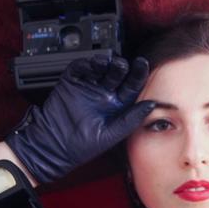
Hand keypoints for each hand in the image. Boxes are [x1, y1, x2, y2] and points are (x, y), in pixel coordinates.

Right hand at [6, 55, 154, 182]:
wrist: (56, 146)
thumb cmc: (85, 145)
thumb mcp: (112, 134)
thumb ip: (132, 119)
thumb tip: (152, 105)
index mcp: (118, 105)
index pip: (132, 86)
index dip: (138, 75)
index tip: (142, 64)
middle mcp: (105, 94)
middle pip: (117, 74)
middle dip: (121, 67)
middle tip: (122, 64)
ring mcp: (89, 87)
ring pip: (100, 68)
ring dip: (105, 62)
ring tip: (107, 62)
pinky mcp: (72, 82)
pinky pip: (80, 68)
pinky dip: (86, 64)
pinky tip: (92, 64)